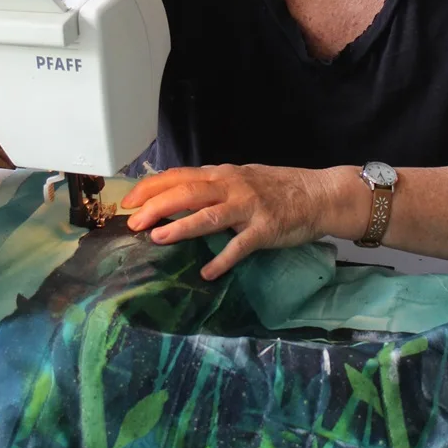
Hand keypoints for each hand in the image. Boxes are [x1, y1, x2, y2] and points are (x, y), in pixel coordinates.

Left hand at [121, 164, 340, 279]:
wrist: (319, 194)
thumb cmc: (280, 187)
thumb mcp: (243, 177)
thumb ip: (216, 183)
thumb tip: (184, 187)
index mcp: (223, 175)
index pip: (179, 177)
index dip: (151, 188)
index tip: (128, 202)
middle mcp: (232, 187)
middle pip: (187, 193)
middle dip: (156, 207)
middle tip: (134, 223)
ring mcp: (249, 207)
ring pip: (208, 215)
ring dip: (181, 226)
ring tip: (158, 237)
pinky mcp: (265, 229)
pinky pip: (240, 246)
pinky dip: (222, 260)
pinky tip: (208, 272)